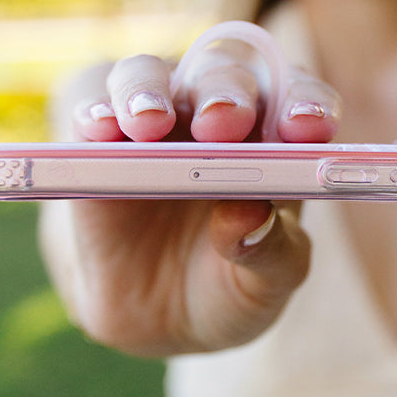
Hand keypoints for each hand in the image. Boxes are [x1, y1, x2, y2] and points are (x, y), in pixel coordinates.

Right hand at [40, 37, 340, 357]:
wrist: (160, 319)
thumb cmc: (231, 284)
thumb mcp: (265, 284)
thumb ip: (270, 251)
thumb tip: (248, 213)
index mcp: (276, 141)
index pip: (300, 101)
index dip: (306, 104)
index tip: (306, 127)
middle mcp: (216, 117)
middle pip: (223, 78)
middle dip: (226, 95)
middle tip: (222, 123)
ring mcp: (155, 123)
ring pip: (149, 76)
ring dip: (148, 92)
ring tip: (148, 123)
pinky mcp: (96, 141)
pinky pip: (90, 110)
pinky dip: (93, 112)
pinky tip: (97, 128)